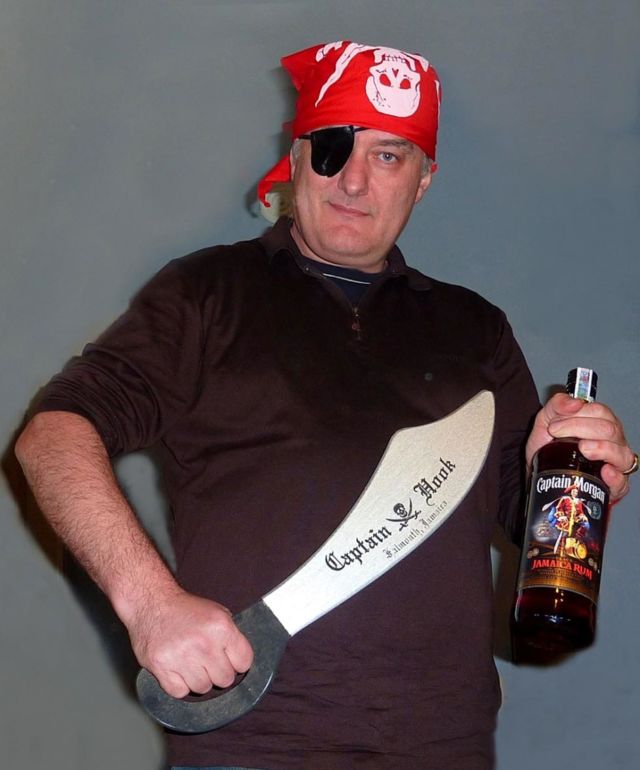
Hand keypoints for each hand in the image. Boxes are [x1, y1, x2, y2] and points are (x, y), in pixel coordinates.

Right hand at [128, 586, 253, 697]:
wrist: (152, 602)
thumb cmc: (185, 609)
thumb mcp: (217, 612)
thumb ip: (231, 636)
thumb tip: (241, 660)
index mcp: (221, 627)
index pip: (244, 662)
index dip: (237, 662)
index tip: (230, 659)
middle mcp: (204, 644)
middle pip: (225, 679)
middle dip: (218, 672)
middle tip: (208, 660)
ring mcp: (182, 658)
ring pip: (203, 688)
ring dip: (198, 679)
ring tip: (191, 662)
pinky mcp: (162, 668)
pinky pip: (180, 692)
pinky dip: (179, 685)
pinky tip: (177, 668)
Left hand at [526, 392, 633, 501]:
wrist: (538, 472)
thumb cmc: (548, 445)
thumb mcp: (546, 420)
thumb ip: (557, 405)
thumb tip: (574, 402)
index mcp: (600, 422)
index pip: (600, 411)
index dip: (577, 416)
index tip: (554, 425)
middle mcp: (612, 440)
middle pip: (609, 429)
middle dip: (581, 429)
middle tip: (557, 435)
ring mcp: (615, 462)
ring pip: (620, 452)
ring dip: (601, 448)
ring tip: (582, 449)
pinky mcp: (614, 485)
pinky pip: (622, 481)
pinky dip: (615, 476)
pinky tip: (605, 471)